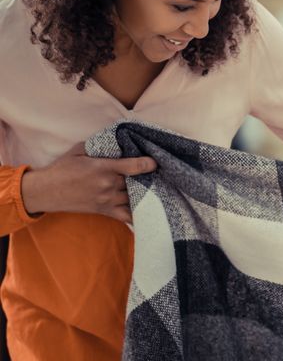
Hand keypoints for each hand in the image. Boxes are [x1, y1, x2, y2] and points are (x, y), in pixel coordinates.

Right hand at [20, 142, 156, 223]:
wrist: (49, 191)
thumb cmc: (63, 169)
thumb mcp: (79, 150)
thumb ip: (99, 147)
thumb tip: (116, 142)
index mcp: (103, 168)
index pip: (133, 166)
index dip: (147, 164)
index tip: (156, 162)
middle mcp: (109, 186)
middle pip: (137, 183)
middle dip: (147, 178)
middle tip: (157, 175)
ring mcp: (108, 201)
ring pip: (135, 199)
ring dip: (146, 195)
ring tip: (155, 190)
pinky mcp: (106, 211)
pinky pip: (128, 217)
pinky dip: (139, 216)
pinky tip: (149, 213)